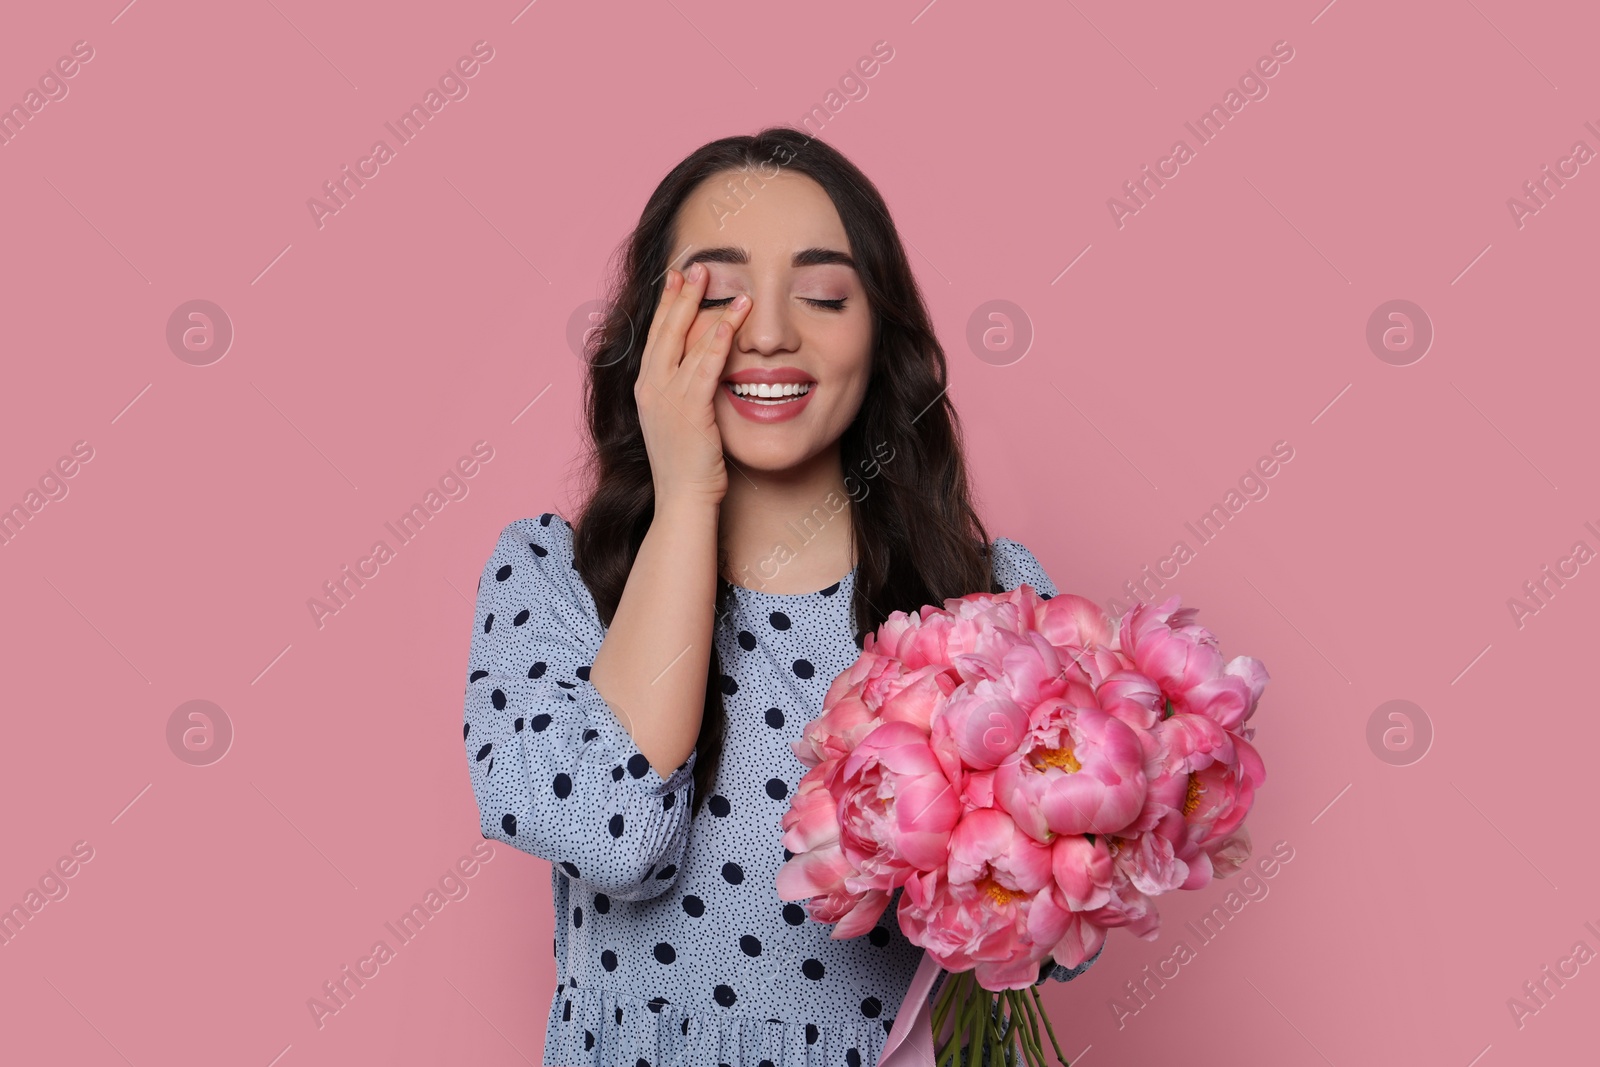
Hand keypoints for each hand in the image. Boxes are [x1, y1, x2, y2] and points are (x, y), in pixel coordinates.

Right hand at [634, 262, 752, 510]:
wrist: (683, 500)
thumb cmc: (688, 467)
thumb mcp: (681, 422)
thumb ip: (687, 392)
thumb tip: (704, 369)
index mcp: (647, 389)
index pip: (656, 336)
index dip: (667, 305)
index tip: (677, 277)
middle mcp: (651, 389)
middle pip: (665, 331)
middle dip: (681, 296)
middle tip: (697, 267)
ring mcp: (666, 399)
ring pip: (685, 343)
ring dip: (706, 310)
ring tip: (724, 284)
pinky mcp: (688, 412)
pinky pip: (703, 368)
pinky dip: (716, 343)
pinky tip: (729, 322)